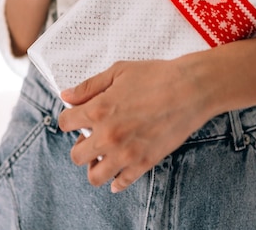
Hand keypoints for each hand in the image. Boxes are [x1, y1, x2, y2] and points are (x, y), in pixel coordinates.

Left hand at [58, 59, 212, 193]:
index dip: (69, 118)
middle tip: (91, 136)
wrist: (190, 89)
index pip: (64, 123)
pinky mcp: (144, 163)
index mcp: (98, 110)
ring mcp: (125, 153)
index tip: (76, 117)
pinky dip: (116, 181)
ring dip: (94, 166)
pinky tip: (117, 172)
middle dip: (80, 145)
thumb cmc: (157, 76)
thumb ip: (89, 86)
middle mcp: (108, 136)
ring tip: (103, 155)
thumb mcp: (118, 72)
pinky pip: (121, 183)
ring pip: (94, 176)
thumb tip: (67, 95)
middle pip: (76, 155)